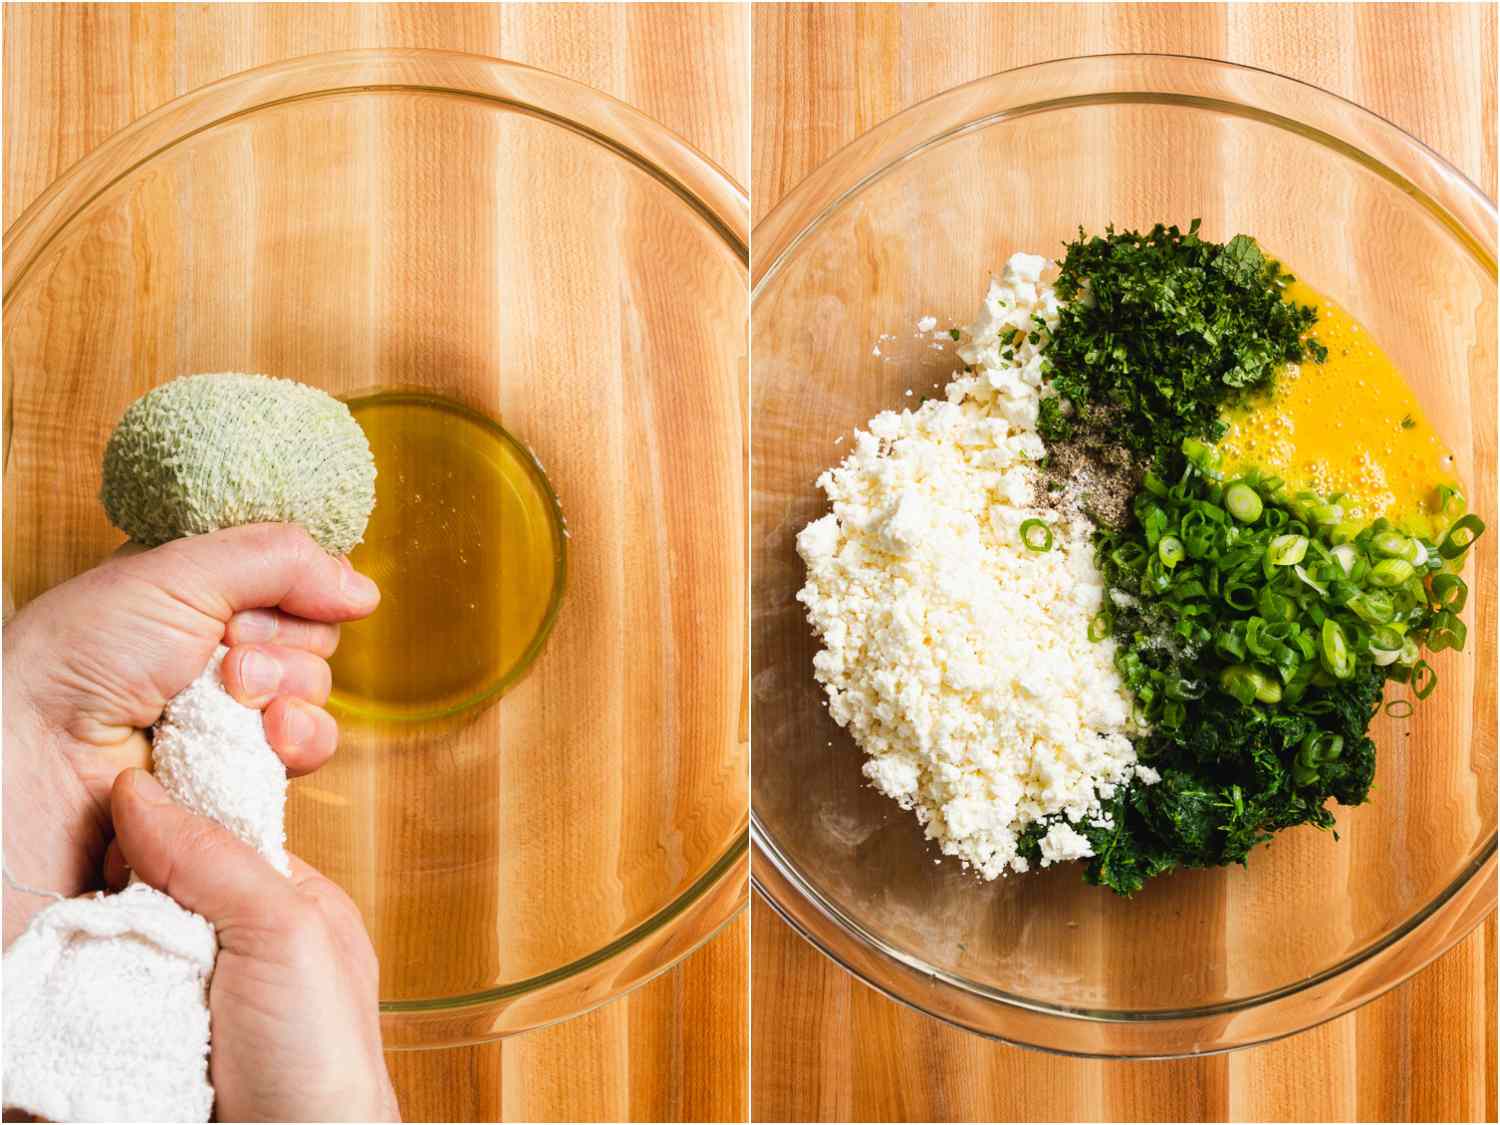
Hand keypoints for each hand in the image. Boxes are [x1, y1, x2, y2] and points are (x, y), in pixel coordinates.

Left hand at [2, 524, 378, 941]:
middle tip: (224, 658)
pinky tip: (260, 742)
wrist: (37, 760)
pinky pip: (310, 752)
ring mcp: (231, 718)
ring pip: (318, 694)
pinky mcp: (241, 775)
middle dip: (282, 646)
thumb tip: (365, 590)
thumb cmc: (81, 657)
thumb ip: (280, 560)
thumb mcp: (177, 573)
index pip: (293, 580)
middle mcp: (218, 653)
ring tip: (230, 702)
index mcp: (198, 594)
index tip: (243, 606)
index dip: (287, 590)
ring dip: (287, 694)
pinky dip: (295, 743)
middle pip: (314, 636)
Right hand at [107, 768, 399, 1122]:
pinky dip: (78, 1007)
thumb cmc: (321, 1061)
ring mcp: (188, 1004)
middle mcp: (235, 951)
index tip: (115, 836)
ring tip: (93, 963)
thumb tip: (141, 790)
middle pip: (149, 895)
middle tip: (101, 913)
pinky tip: (75, 1004)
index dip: (158, 832)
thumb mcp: (285, 933)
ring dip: (92, 955)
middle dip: (115, 900)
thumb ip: (217, 859)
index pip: (207, 842)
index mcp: (284, 908)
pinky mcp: (145, 1052)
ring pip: (113, 952)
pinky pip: (92, 1011)